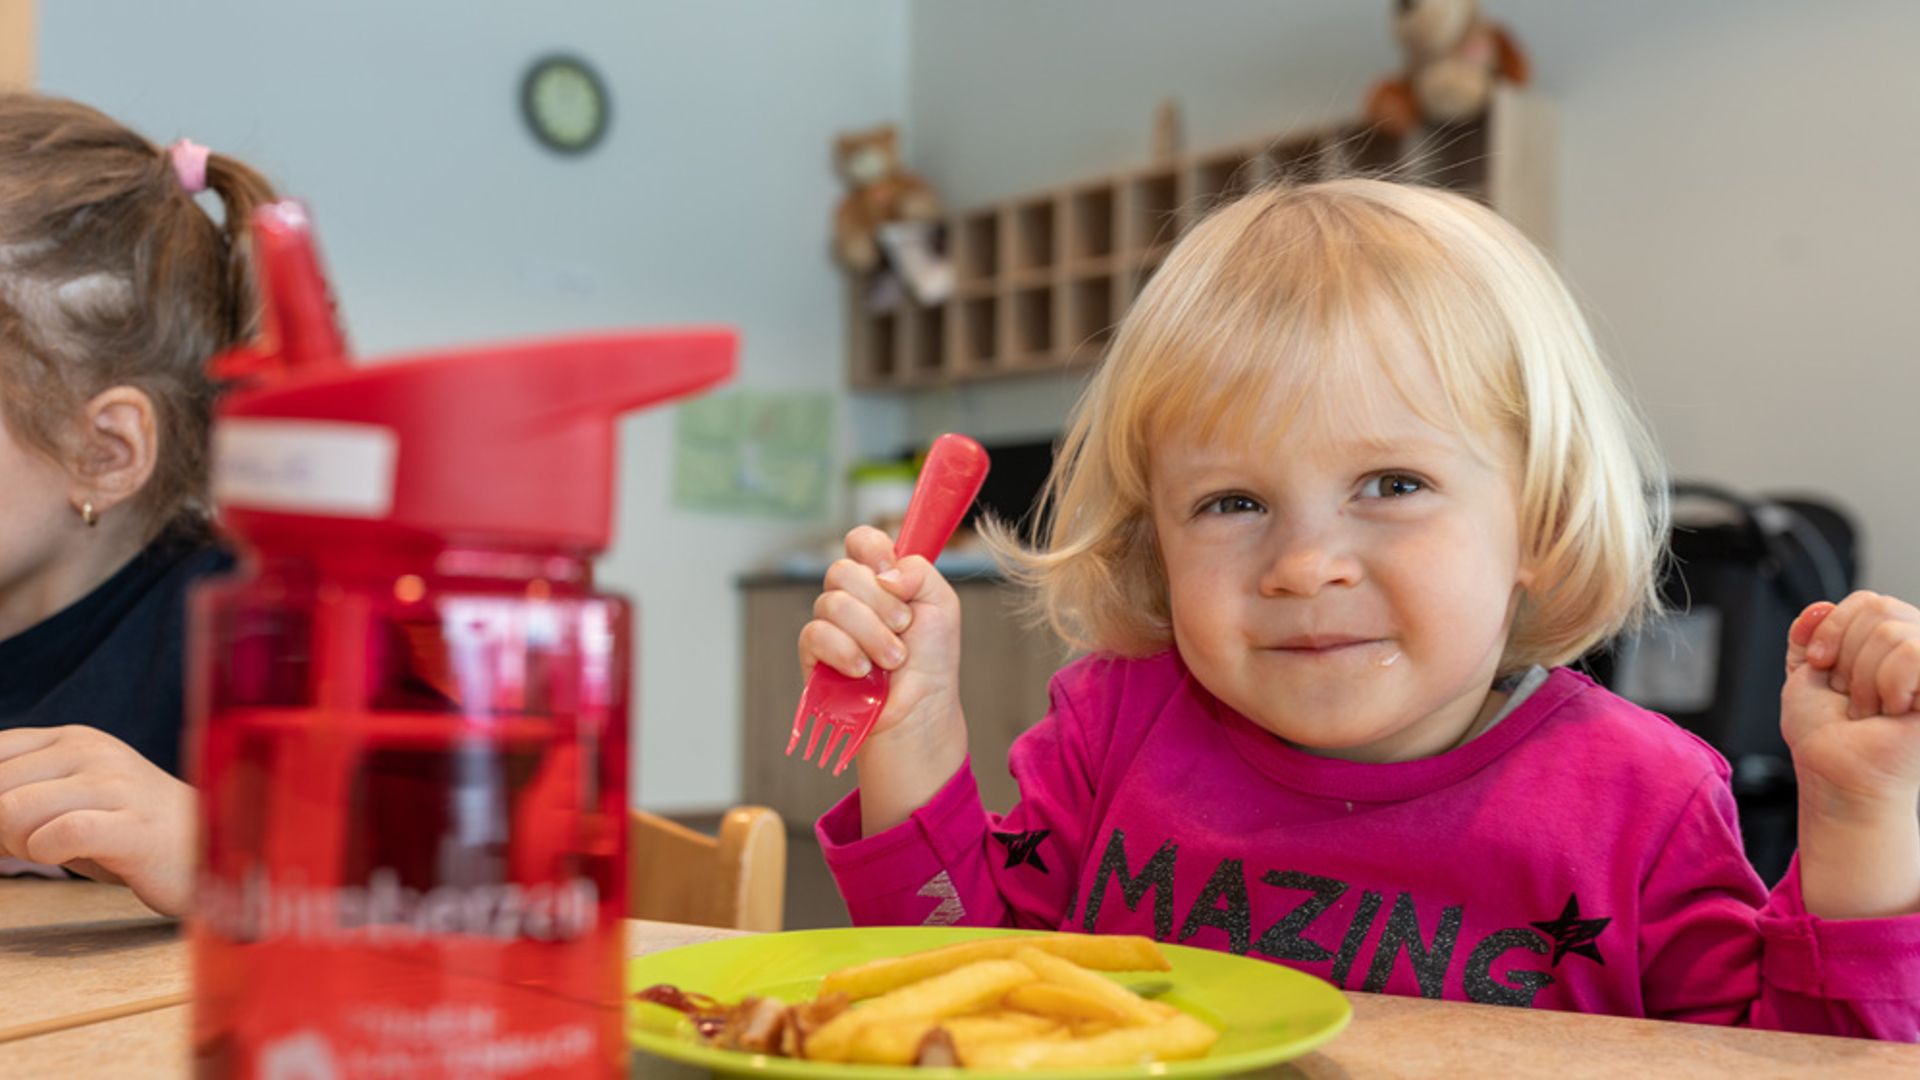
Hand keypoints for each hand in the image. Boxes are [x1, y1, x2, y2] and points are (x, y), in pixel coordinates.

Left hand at [0, 726, 194, 915]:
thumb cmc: (125, 828)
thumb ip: (21, 790)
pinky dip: (47, 853)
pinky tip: (69, 855)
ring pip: (16, 810)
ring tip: (53, 851)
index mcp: (75, 739)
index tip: (8, 826)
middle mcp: (95, 752)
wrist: (200, 849)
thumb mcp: (71, 794)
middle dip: (0, 828)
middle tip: (32, 845)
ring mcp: (117, 786)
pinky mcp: (133, 827)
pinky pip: (61, 835)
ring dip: (20, 844)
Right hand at [798, 526, 964, 746]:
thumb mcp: (942, 604)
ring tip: (893, 659)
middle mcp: (852, 596)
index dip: (871, 547)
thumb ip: (920, 571)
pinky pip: (816, 634)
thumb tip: (885, 573)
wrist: (921, 707)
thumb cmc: (931, 658)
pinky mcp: (813, 653)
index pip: (859, 540)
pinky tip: (863, 671)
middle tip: (904, 627)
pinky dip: (845, 652)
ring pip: (832, 604)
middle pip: (842, 571)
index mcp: (881, 578)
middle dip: (880, 603)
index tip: (888, 569)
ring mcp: (830, 623)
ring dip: (871, 634)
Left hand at [1782, 593, 1919, 917]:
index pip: (1869, 600)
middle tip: (1854, 699)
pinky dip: (1890, 683)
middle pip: (1880, 611)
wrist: (1834, 773)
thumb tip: (1820, 606)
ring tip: (1873, 710)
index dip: (1834, 630)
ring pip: (1894, 634)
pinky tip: (1895, 709)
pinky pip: (1914, 654)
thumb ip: (1810, 634)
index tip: (1821, 666)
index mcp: (1898, 640)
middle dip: (1848, 660)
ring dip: (1865, 680)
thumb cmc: (1826, 734)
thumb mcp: (1806, 673)